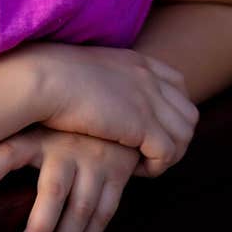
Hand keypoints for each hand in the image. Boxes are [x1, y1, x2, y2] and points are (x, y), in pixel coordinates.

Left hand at [0, 126, 140, 231]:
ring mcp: (95, 159)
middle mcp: (66, 146)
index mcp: (37, 136)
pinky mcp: (117, 173)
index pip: (5, 153)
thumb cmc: (59, 127)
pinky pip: (102, 214)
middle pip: (51, 195)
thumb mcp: (33, 128)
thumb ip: (8, 152)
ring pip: (80, 211)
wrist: (113, 108)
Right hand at [20, 41, 198, 176]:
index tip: (149, 128)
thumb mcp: (88, 71)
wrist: (43, 79)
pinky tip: (133, 170)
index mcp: (137, 61)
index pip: (178, 85)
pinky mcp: (142, 125)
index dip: (171, 110)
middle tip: (148, 152)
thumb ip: (106, 81)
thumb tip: (102, 96)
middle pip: (188, 112)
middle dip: (175, 136)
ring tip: (141, 165)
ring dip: (168, 155)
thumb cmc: (50, 77)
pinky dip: (156, 167)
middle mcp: (149, 78)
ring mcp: (149, 100)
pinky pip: (168, 153)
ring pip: (184, 135)